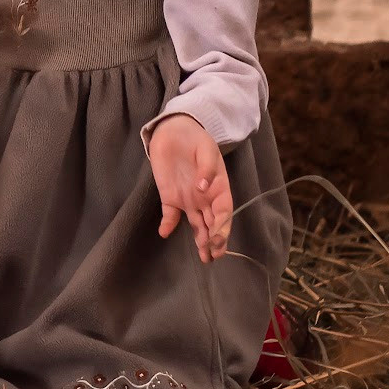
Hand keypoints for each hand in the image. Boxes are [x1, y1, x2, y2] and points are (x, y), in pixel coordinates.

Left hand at [150, 114, 231, 262]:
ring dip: (200, 240)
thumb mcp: (206, 149)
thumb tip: (203, 188)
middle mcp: (205, 198)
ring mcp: (188, 200)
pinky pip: (170, 215)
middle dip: (214, 241)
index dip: (222, 227)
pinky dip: (167, 225)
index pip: (223, 212)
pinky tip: (165, 232)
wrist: (174, 130)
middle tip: (212, 256)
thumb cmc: (196, 139)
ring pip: (196, 225)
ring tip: (203, 257)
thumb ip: (207, 168)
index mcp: (218, 188)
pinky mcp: (170, 197)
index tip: (216, 238)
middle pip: (212, 224)